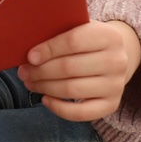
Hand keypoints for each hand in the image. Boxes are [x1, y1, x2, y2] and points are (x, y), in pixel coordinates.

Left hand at [16, 20, 140, 121]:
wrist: (115, 58)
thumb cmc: (88, 41)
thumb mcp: (80, 28)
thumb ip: (60, 32)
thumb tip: (30, 51)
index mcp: (108, 36)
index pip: (73, 42)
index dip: (48, 50)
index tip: (30, 57)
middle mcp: (116, 61)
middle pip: (69, 68)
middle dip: (41, 71)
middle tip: (23, 72)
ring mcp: (116, 85)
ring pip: (71, 90)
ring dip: (45, 87)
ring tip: (30, 83)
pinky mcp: (111, 105)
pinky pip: (81, 113)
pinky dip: (59, 108)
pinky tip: (45, 99)